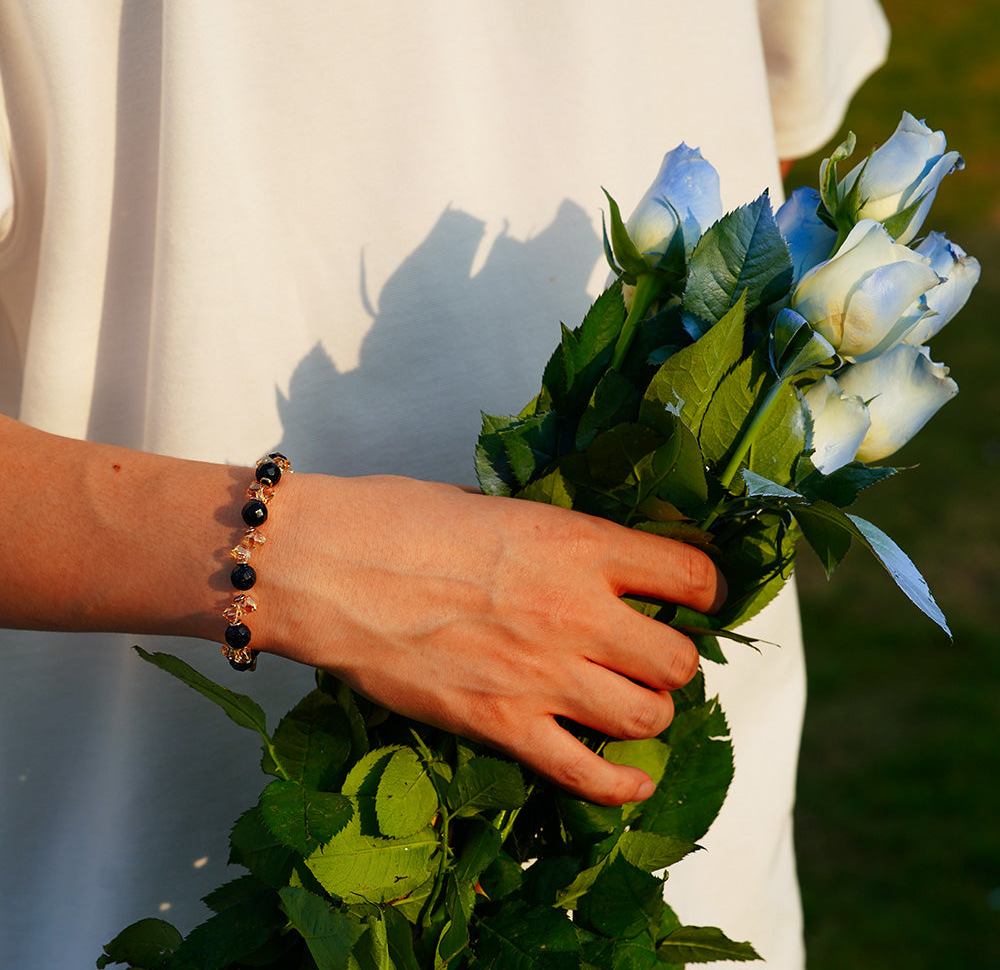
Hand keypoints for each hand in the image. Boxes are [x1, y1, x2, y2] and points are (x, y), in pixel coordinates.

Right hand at [262, 473, 724, 805]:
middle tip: (647, 653)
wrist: (327, 566)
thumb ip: (550, 540)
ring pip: (649, 717)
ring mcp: (544, 675)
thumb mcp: (493, 507)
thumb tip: (579, 558)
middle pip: (679, 660)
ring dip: (650, 712)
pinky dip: (620, 785)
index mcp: (581, 545)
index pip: (691, 575)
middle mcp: (579, 612)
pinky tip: (633, 781)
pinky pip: (587, 774)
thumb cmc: (398, 519)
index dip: (705, 590)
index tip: (694, 597)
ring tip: (628, 701)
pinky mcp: (503, 725)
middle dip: (673, 660)